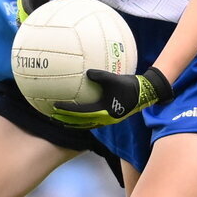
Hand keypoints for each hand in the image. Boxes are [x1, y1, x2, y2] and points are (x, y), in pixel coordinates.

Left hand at [51, 66, 172, 127]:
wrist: (144, 94)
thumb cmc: (129, 86)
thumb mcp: (114, 79)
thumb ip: (100, 76)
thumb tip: (87, 72)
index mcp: (103, 111)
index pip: (80, 113)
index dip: (67, 110)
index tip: (55, 106)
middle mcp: (103, 118)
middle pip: (80, 122)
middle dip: (66, 120)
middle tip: (53, 116)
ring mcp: (106, 119)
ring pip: (85, 123)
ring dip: (73, 121)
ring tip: (61, 118)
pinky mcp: (109, 116)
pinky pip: (91, 119)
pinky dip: (82, 118)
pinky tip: (77, 113)